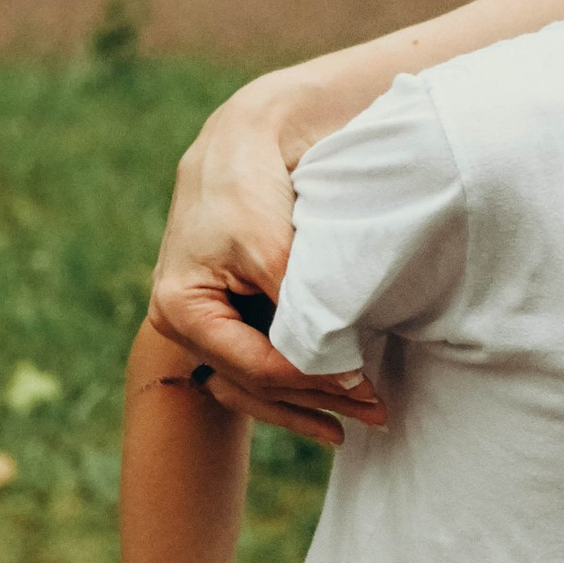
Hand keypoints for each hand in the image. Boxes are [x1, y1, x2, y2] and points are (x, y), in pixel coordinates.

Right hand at [149, 80, 381, 446]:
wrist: (241, 141)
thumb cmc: (249, 187)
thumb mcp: (272, 249)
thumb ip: (298, 308)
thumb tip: (338, 366)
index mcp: (182, 308)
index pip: (255, 364)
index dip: (313, 376)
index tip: (365, 379)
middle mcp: (185, 324)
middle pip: (257, 382)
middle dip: (320, 399)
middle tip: (381, 414)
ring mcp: (206, 323)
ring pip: (259, 384)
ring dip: (314, 403)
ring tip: (369, 421)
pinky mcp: (230, 317)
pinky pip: (261, 366)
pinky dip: (299, 388)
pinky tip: (335, 415)